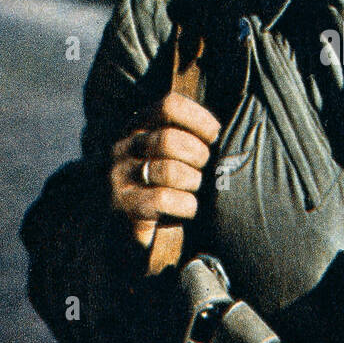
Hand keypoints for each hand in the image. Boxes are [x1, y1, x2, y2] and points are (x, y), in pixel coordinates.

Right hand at [109, 92, 220, 249]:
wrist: (136, 237)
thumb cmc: (168, 187)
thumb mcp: (176, 154)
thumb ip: (191, 135)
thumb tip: (224, 131)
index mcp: (140, 126)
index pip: (170, 105)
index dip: (199, 119)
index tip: (213, 136)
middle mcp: (124, 147)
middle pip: (170, 139)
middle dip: (198, 156)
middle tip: (202, 171)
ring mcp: (120, 176)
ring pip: (170, 170)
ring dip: (192, 183)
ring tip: (192, 191)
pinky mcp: (123, 206)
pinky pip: (163, 199)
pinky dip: (186, 205)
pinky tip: (186, 209)